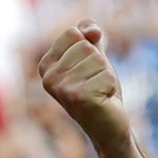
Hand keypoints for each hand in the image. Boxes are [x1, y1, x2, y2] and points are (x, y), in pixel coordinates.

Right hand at [38, 19, 129, 145]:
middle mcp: (49, 78)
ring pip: (98, 60)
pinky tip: (104, 101)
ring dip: (106, 76)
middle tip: (95, 84)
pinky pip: (107, 75)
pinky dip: (111, 87)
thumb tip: (92, 31)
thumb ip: (89, 36)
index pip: (74, 33)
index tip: (88, 70)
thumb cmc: (100, 90)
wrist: (108, 127)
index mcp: (46, 65)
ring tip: (100, 92)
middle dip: (100, 64)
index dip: (90, 48)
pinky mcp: (79, 98)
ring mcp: (62, 89)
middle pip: (86, 46)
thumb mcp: (94, 57)